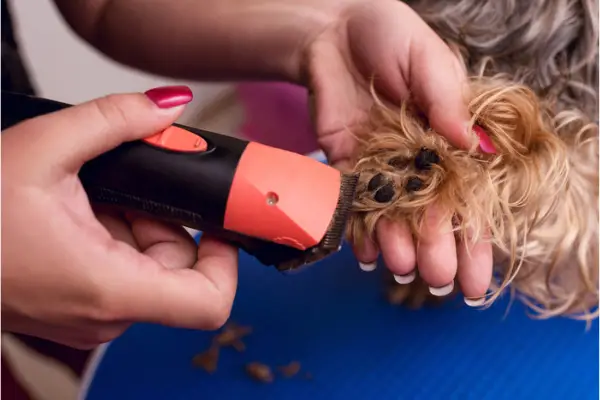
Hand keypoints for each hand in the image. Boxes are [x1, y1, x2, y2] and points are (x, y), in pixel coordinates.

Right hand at [1, 86, 237, 348]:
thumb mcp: (42, 148)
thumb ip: (116, 119)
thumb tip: (168, 106)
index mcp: (109, 288)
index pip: (209, 301)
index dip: (227, 258)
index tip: (216, 219)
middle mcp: (107, 313)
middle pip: (181, 268)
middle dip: (165, 219)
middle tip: (130, 183)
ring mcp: (93, 315)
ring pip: (152, 267)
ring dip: (137, 224)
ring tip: (93, 195)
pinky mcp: (80, 306)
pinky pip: (124, 270)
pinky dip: (116, 235)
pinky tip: (83, 211)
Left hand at [304, 0, 491, 301]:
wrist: (335, 34)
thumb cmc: (391, 37)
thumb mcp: (429, 60)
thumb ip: (447, 100)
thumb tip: (473, 146)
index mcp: (450, 141)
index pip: (471, 198)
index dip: (476, 240)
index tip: (478, 279)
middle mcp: (418, 162)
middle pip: (431, 217)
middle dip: (438, 251)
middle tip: (440, 279)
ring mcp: (382, 167)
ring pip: (393, 217)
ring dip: (398, 245)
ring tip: (402, 268)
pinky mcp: (348, 165)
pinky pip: (354, 204)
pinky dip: (359, 230)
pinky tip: (366, 254)